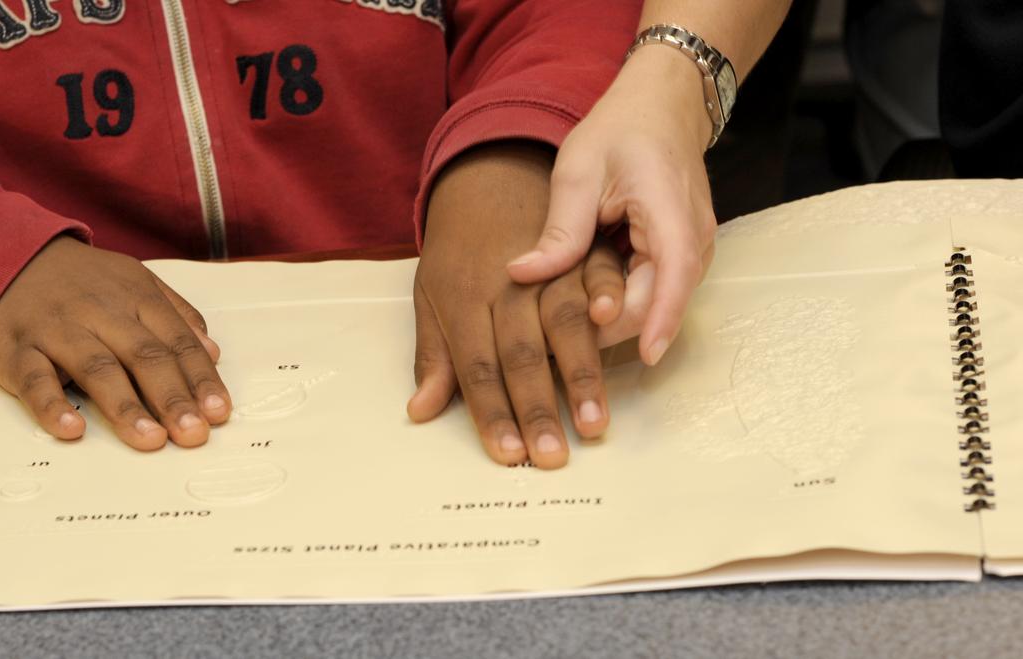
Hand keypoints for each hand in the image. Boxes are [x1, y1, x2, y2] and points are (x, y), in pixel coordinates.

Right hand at [0, 237, 231, 450]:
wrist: (3, 255)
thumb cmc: (79, 282)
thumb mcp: (134, 283)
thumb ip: (175, 315)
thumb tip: (212, 352)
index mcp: (135, 296)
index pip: (177, 341)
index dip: (201, 379)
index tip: (219, 412)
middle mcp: (99, 312)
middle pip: (144, 356)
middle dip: (173, 397)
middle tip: (193, 433)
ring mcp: (57, 329)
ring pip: (96, 368)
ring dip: (125, 406)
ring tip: (151, 439)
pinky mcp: (16, 349)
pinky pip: (34, 378)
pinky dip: (51, 405)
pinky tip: (72, 429)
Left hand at [407, 141, 626, 468]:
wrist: (499, 159)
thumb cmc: (463, 234)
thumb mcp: (432, 284)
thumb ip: (432, 350)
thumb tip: (419, 410)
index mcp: (461, 289)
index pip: (477, 363)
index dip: (493, 411)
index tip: (507, 454)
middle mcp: (505, 278)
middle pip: (524, 350)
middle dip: (540, 406)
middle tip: (552, 456)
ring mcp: (546, 258)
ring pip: (569, 321)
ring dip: (585, 375)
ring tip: (596, 422)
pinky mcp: (588, 242)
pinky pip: (604, 278)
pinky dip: (617, 311)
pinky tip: (635, 347)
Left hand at [506, 45, 717, 365]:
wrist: (660, 107)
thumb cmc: (620, 131)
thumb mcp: (578, 171)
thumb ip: (560, 228)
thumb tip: (521, 274)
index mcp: (671, 211)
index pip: (675, 276)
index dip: (660, 320)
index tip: (644, 358)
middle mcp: (692, 237)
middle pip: (659, 301)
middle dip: (613, 327)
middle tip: (555, 343)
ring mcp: (691, 249)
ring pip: (656, 302)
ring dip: (614, 317)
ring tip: (563, 330)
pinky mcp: (678, 255)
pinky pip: (653, 290)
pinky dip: (620, 300)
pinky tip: (582, 306)